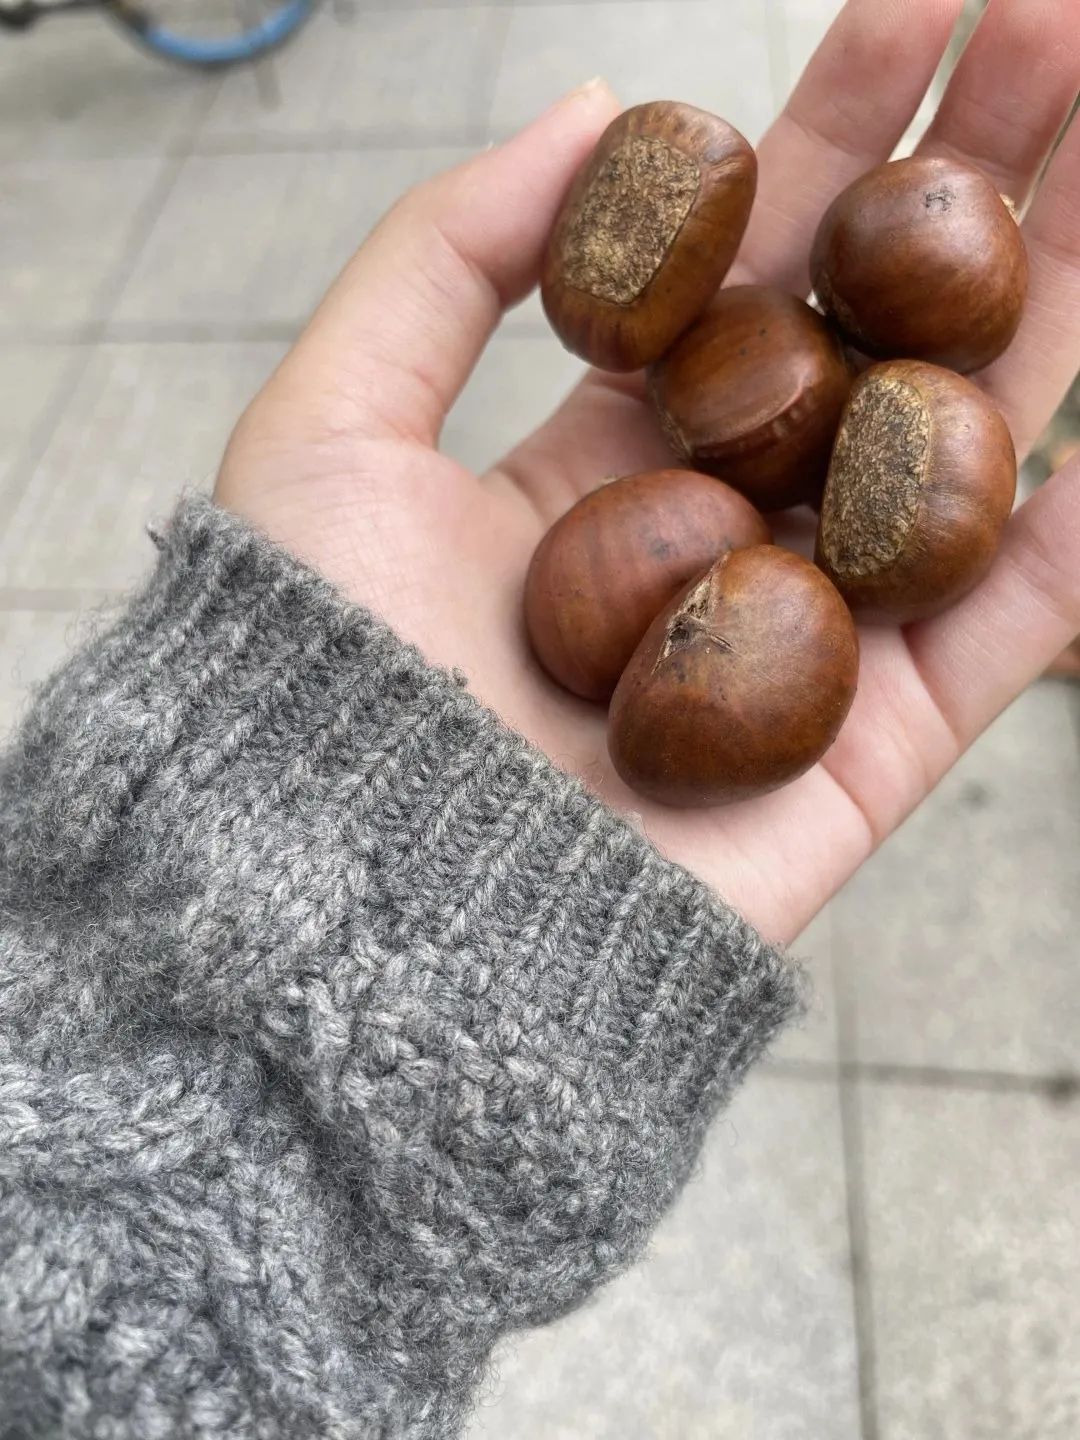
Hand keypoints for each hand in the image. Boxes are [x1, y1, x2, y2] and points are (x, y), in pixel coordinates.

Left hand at [215, 0, 1079, 946]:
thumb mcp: (329, 426)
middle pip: (880, 329)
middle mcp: (729, 530)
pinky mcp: (872, 752)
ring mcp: (813, 636)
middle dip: (968, 173)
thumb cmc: (322, 675)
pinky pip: (1005, 631)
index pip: (756, 268)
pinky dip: (1076, 538)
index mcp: (614, 455)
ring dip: (1054, 289)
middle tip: (1057, 10)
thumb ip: (440, 257)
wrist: (367, 905)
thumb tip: (595, 106)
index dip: (836, 125)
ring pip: (963, 443)